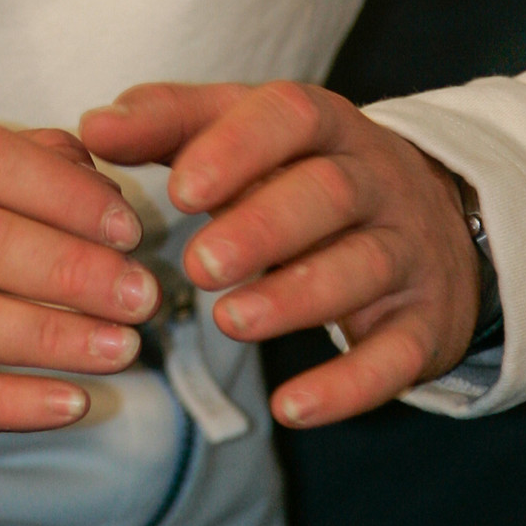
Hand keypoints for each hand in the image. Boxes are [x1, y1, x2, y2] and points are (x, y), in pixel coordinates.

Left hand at [79, 82, 482, 428]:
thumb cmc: (299, 169)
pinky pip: (398, 355)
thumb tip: (92, 127)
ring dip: (295, 299)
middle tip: (199, 265)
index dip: (237, 150)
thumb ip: (168, 123)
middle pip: (329, 193)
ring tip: (229, 322)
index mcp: (325, 122)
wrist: (433, 218)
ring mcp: (408, 249)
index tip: (180, 188)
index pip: (288, 117)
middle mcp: (376, 178)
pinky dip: (347, 386)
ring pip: (364, 267)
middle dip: (264, 228)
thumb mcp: (243, 130)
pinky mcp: (427, 321)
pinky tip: (290, 408)